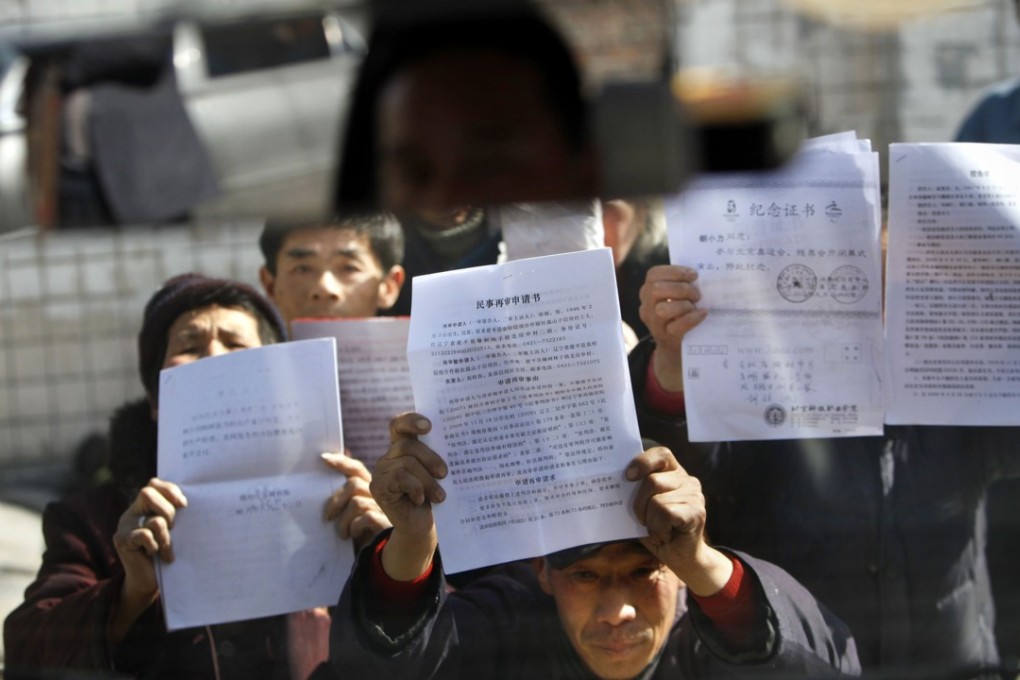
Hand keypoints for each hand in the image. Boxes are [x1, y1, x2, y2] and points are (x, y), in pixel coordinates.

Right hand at [110, 477, 186, 641]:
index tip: (184, 505)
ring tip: (167, 549)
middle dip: (168, 510)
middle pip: (148, 492)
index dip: (170, 490)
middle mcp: (133, 512)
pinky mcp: (122, 540)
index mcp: (145, 506)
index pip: (154, 484)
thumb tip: (193, 502)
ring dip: (166, 536)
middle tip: (174, 527)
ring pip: (154, 519)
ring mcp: (125, 525)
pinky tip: (155, 555)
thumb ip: (175, 515)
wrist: (147, 582)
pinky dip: (155, 546)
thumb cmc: (165, 554)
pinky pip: (144, 535)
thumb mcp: (172, 531)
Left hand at [322, 450, 390, 550]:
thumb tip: (327, 469)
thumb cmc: (368, 531)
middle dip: (336, 501)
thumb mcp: (355, 513)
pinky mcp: (386, 521)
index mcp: (372, 487)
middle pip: (354, 484)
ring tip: (342, 532)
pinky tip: (353, 534)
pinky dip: (354, 527)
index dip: (342, 462)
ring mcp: (385, 506)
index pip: (357, 469)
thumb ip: (346, 496)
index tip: (324, 459)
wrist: (391, 553)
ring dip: (343, 520)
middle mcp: (380, 493)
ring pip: (357, 502)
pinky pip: (365, 517)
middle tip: (328, 517)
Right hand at [370, 413, 447, 579]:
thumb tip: (451, 441)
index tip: (428, 426)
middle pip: (407, 445)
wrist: (422, 527)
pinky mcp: (378, 487)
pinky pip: (400, 478)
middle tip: (444, 473)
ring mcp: (381, 471)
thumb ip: (435, 456)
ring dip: (427, 480)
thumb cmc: (433, 497)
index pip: (400, 425)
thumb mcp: (436, 474)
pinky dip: (416, 488)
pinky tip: (421, 500)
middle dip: (430, 458)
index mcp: (404, 447)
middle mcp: (389, 456)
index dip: (411, 421)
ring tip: (440, 496)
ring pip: (407, 463)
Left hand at [625, 447, 731, 595]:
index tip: (628, 477)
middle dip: (639, 504)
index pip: (661, 454)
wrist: (680, 557)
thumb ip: (634, 492)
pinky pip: (666, 513)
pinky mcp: (697, 511)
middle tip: (643, 520)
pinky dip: (659, 528)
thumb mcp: (642, 507)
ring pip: (657, 500)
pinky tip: (666, 534)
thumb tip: (612, 483)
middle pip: (652, 481)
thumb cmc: (657, 529)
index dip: (643, 462)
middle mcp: (687, 480)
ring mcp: (694, 495)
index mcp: (673, 473)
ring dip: (650, 520)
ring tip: (657, 529)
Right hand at [638, 265, 706, 392]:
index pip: (654, 274)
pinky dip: (692, 318)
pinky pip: (676, 326)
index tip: (694, 275)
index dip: (675, 271)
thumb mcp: (676, 297)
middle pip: (656, 289)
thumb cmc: (680, 314)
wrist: (677, 345)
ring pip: (662, 310)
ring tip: (695, 306)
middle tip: (697, 294)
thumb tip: (703, 274)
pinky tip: (702, 314)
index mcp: (648, 290)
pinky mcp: (664, 336)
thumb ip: (682, 284)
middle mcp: (646, 305)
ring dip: (684, 305)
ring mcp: (653, 322)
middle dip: (681, 289)